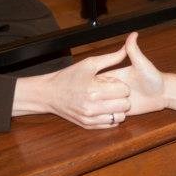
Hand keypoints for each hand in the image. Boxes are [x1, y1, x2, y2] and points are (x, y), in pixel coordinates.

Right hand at [12, 41, 130, 128]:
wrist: (49, 94)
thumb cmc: (69, 76)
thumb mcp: (89, 64)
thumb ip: (110, 58)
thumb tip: (126, 49)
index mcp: (93, 90)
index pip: (124, 90)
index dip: (120, 85)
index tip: (111, 83)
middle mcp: (92, 107)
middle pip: (125, 105)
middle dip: (122, 97)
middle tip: (111, 92)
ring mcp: (90, 118)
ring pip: (120, 117)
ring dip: (118, 109)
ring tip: (109, 100)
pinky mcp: (88, 125)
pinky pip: (111, 124)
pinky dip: (111, 117)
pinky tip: (103, 108)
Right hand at [104, 32, 166, 115]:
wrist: (162, 94)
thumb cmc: (153, 78)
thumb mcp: (141, 64)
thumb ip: (134, 51)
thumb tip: (133, 34)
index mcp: (111, 76)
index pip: (98, 81)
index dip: (107, 85)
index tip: (119, 84)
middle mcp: (108, 90)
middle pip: (99, 97)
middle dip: (111, 98)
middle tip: (127, 94)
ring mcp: (110, 103)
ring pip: (103, 110)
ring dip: (113, 109)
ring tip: (125, 103)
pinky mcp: (115, 114)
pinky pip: (108, 119)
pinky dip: (113, 118)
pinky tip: (122, 112)